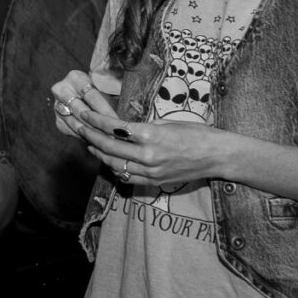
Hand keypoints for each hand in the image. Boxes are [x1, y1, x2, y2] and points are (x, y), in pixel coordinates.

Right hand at [51, 70, 117, 139]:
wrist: (82, 93)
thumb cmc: (100, 90)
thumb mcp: (105, 86)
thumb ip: (114, 93)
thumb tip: (132, 104)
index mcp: (75, 78)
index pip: (92, 96)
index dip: (106, 110)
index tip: (118, 122)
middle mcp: (61, 90)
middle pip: (82, 111)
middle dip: (100, 125)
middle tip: (115, 135)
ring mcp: (57, 106)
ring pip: (76, 124)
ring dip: (94, 134)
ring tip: (110, 141)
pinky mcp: (59, 122)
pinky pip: (73, 132)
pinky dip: (86, 138)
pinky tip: (99, 142)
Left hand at [77, 107, 230, 186]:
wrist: (217, 156)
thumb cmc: (197, 133)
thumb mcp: (168, 122)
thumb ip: (145, 128)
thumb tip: (125, 128)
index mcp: (151, 135)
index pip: (115, 128)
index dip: (96, 122)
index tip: (85, 115)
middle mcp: (148, 155)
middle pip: (110, 147)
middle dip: (91, 136)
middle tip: (80, 127)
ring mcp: (151, 171)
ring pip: (116, 165)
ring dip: (100, 153)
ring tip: (90, 143)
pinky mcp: (156, 182)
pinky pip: (129, 177)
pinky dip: (116, 168)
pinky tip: (109, 159)